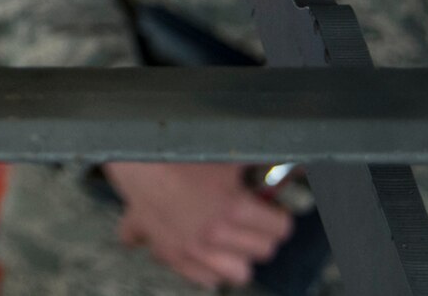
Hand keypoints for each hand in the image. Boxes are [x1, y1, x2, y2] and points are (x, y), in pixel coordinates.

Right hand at [104, 162, 291, 289]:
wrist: (129, 154)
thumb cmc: (174, 149)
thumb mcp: (225, 153)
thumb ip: (262, 163)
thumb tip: (298, 167)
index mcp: (231, 208)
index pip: (280, 229)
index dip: (278, 215)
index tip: (272, 210)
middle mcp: (212, 234)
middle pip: (262, 252)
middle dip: (260, 234)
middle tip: (252, 220)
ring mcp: (188, 248)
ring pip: (234, 274)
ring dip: (236, 256)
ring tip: (229, 237)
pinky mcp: (166, 252)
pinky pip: (196, 277)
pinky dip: (201, 267)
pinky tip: (200, 249)